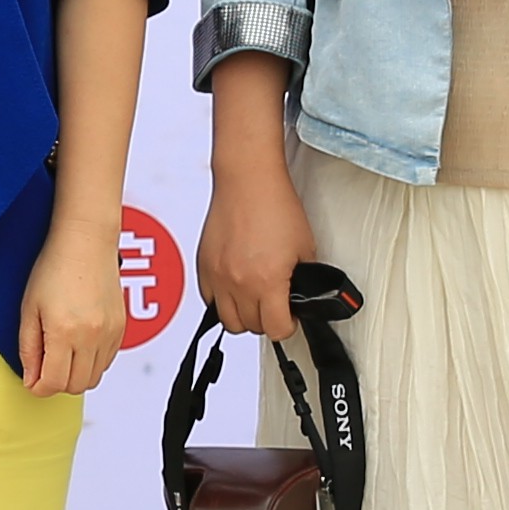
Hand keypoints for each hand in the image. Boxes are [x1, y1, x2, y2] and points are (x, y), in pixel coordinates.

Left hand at [13, 209, 129, 400]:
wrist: (86, 241)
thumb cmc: (54, 268)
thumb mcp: (29, 309)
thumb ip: (28, 348)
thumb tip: (31, 379)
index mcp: (64, 331)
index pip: (54, 382)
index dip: (38, 388)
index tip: (31, 382)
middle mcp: (91, 336)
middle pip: (76, 386)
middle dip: (56, 384)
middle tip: (44, 369)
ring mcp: (110, 333)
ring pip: (94, 378)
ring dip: (75, 375)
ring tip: (61, 355)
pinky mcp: (121, 328)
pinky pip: (107, 362)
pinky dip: (92, 363)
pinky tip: (78, 345)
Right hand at [199, 155, 312, 344]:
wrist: (248, 180)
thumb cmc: (275, 205)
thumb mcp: (304, 247)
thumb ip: (303, 278)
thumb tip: (303, 295)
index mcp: (267, 280)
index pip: (277, 329)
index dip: (288, 326)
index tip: (290, 318)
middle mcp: (239, 282)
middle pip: (251, 327)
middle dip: (266, 320)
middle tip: (275, 305)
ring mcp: (218, 276)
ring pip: (227, 320)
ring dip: (243, 316)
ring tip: (254, 301)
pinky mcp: (204, 266)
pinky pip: (209, 300)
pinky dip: (222, 300)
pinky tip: (235, 288)